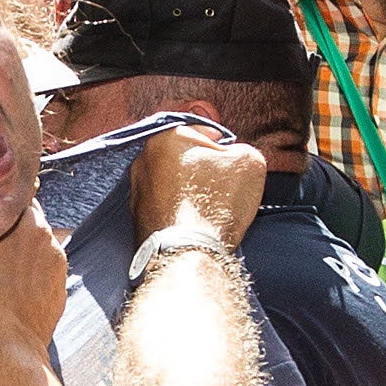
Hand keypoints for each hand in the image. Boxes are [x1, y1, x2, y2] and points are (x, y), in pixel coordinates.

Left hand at [130, 124, 265, 248]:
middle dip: (203, 168)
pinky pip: (165, 207)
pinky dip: (179, 211)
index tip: (232, 164)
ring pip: (172, 183)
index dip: (223, 148)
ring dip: (190, 190)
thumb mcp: (249, 162)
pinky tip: (195, 222)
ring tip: (210, 207)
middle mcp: (143, 160)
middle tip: (223, 186)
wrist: (189, 252)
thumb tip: (232, 156)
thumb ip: (242, 149)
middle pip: (183, 158)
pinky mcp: (136, 219)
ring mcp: (136, 191)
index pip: (202, 132)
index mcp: (166, 137)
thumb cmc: (216, 203)